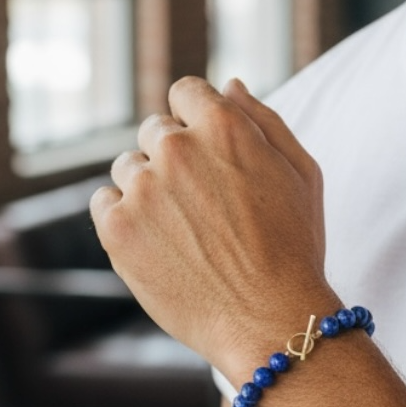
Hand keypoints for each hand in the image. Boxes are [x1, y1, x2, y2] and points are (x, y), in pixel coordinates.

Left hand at [91, 77, 336, 381]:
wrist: (269, 321)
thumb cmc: (294, 248)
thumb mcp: (301, 173)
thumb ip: (264, 120)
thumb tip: (228, 85)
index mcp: (223, 126)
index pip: (185, 92)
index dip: (195, 120)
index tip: (206, 152)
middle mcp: (177, 148)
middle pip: (155, 130)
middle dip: (174, 157)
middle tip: (202, 204)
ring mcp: (143, 188)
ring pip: (128, 166)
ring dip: (147, 187)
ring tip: (183, 230)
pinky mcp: (117, 228)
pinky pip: (104, 202)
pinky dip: (123, 217)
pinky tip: (156, 243)